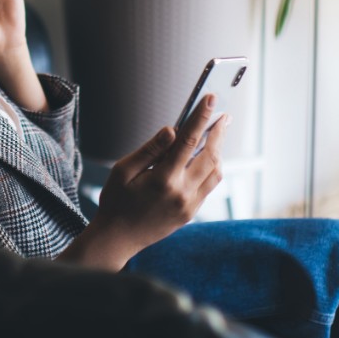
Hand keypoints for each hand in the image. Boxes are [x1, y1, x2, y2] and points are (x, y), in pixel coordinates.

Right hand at [60, 94, 228, 270]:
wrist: (118, 238)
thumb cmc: (115, 201)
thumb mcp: (123, 171)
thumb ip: (150, 149)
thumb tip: (172, 130)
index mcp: (163, 179)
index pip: (189, 141)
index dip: (201, 117)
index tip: (211, 99)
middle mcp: (182, 193)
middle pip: (210, 156)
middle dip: (218, 132)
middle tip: (223, 115)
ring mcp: (189, 205)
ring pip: (215, 172)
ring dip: (219, 150)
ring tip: (218, 132)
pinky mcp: (191, 212)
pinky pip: (210, 185)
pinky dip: (213, 167)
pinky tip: (209, 156)